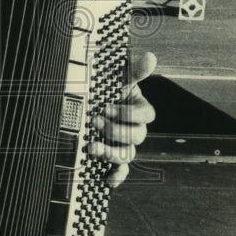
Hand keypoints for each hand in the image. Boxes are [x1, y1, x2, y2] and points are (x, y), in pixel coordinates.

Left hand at [88, 50, 156, 187]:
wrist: (85, 105)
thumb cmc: (105, 90)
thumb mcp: (116, 78)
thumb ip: (133, 70)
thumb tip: (150, 56)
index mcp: (139, 110)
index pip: (146, 114)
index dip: (127, 113)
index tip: (107, 107)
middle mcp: (134, 129)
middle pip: (136, 136)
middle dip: (115, 130)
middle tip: (95, 121)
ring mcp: (124, 145)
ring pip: (127, 154)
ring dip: (111, 152)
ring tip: (92, 147)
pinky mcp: (113, 159)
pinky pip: (121, 172)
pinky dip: (116, 177)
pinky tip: (107, 179)